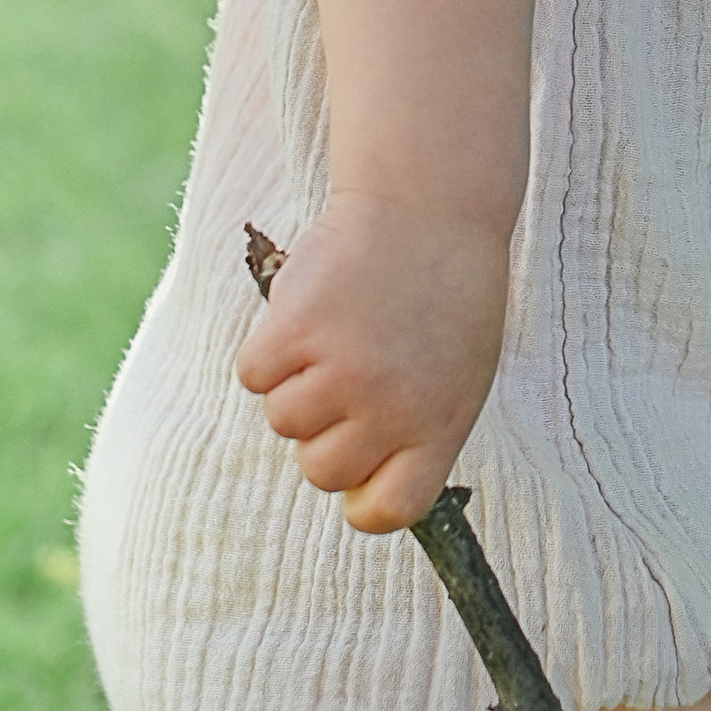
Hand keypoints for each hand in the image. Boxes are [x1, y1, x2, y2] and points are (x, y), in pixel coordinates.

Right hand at [235, 194, 509, 531]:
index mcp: (440, 426)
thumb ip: (413, 429)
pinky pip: (253, 375)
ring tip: (339, 328)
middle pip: (321, 471)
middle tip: (350, 371)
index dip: (362, 495)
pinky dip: (268, 349)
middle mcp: (391, 409)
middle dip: (324, 431)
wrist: (429, 201)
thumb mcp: (457, 371)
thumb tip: (355, 485)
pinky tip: (308, 311)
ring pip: (283, 421)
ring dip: (296, 382)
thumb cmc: (446, 290)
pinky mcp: (295, 331)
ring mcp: (341, 372)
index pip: (387, 509)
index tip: (359, 465)